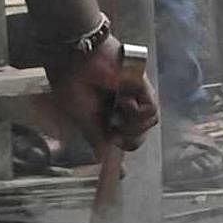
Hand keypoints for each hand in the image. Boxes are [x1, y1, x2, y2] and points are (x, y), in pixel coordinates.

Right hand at [31, 24, 157, 152]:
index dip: (122, 146)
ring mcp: (133, 96)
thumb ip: (96, 137)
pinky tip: (122, 101)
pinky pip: (151, 112)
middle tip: (115, 132)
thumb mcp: (81, 118)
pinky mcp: (142, 86)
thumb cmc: (71, 84)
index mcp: (105, 113)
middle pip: (138, 135)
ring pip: (147, 125)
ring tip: (117, 110)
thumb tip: (102, 157)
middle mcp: (121, 106)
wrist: (75, 59)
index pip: (123, 138)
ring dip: (132, 124)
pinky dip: (137, 112)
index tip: (118, 163)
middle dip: (129, 139)